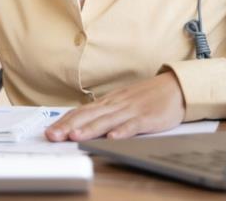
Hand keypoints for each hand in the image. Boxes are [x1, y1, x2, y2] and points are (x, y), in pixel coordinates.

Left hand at [45, 71, 185, 140]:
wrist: (175, 87)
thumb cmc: (148, 96)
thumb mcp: (122, 101)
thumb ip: (105, 111)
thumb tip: (83, 122)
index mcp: (109, 101)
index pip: (82, 111)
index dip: (65, 121)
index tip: (50, 130)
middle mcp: (117, 104)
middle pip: (89, 115)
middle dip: (69, 126)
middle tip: (53, 135)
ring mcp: (131, 110)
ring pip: (107, 121)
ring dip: (90, 129)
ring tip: (75, 136)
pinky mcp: (147, 117)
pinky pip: (133, 125)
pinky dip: (122, 131)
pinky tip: (113, 138)